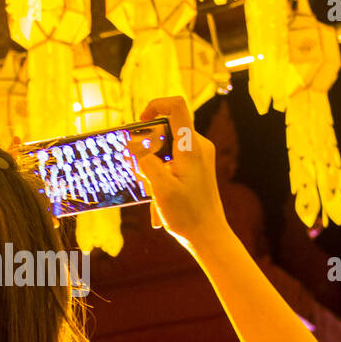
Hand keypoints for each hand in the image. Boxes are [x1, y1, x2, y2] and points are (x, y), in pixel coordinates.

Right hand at [129, 96, 227, 255]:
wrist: (208, 235)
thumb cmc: (187, 214)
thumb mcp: (160, 188)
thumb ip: (145, 161)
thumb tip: (132, 145)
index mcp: (191, 147)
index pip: (176, 106)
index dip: (155, 105)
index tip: (139, 123)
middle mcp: (197, 146)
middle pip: (165, 130)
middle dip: (146, 149)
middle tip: (141, 173)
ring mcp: (197, 157)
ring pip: (164, 149)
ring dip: (151, 168)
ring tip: (152, 193)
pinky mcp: (195, 168)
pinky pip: (170, 162)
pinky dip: (159, 178)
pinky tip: (158, 202)